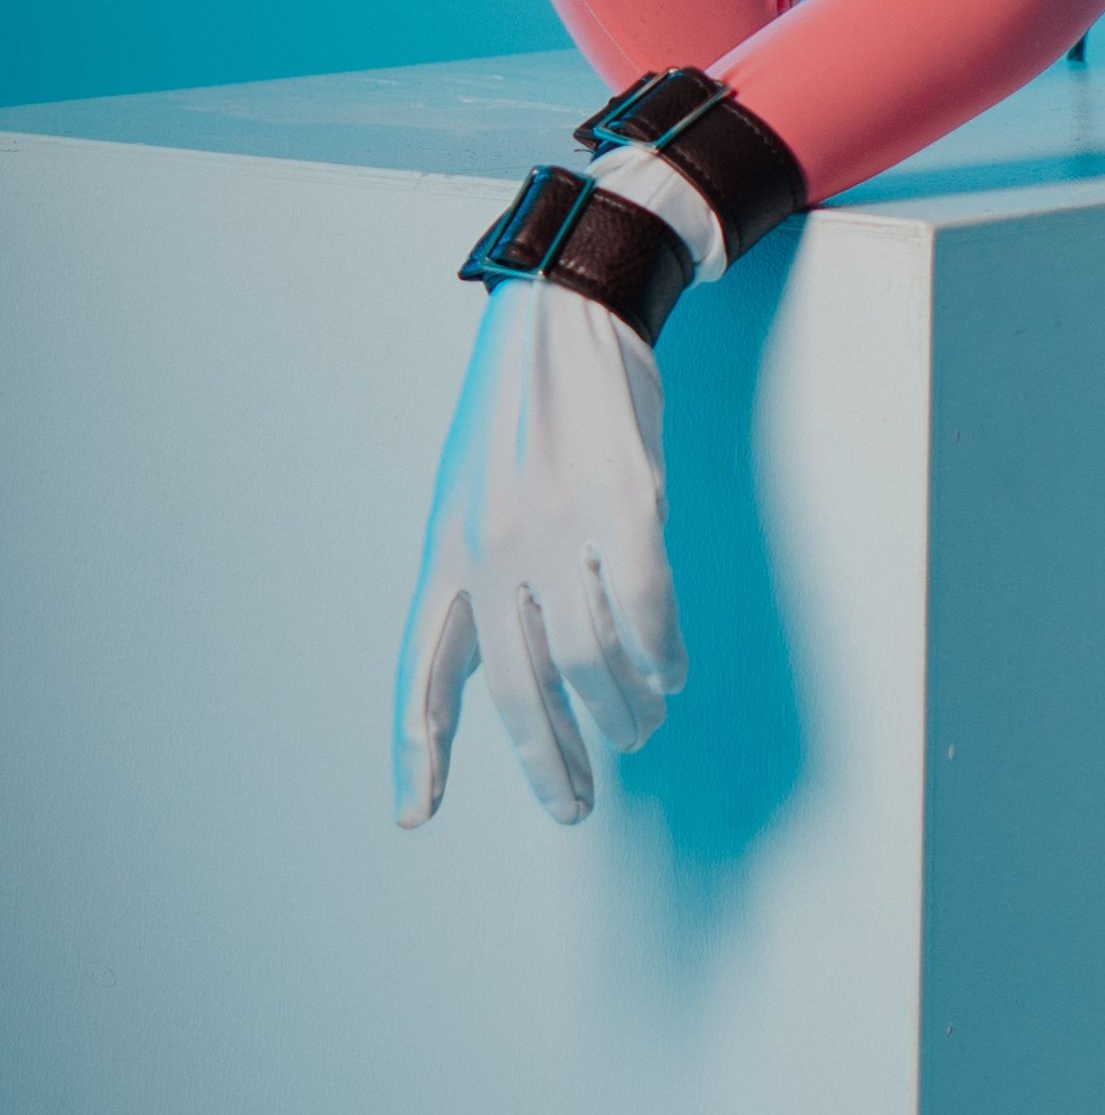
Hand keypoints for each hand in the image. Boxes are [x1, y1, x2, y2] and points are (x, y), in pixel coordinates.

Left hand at [393, 276, 685, 827]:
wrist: (568, 309)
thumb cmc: (523, 407)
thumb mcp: (469, 494)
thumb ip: (476, 575)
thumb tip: (494, 662)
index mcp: (446, 550)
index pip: (421, 671)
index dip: (417, 750)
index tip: (412, 816)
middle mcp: (492, 549)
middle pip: (521, 691)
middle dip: (550, 764)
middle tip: (575, 805)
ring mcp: (558, 528)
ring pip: (590, 660)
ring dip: (620, 712)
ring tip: (638, 729)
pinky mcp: (623, 502)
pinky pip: (647, 607)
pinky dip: (662, 652)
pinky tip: (671, 670)